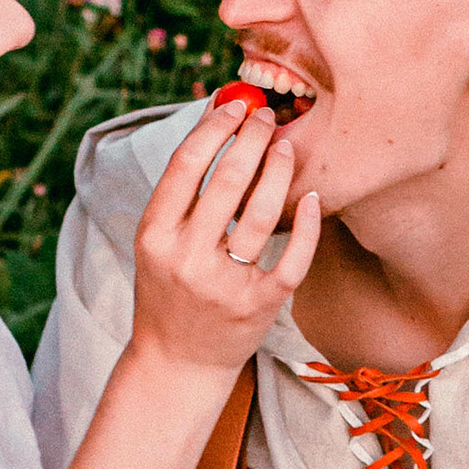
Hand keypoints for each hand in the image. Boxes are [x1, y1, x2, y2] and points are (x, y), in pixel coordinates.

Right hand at [128, 100, 320, 378]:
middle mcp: (186, 258)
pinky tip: (314, 199)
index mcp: (154, 235)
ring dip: (278, 170)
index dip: (215, 127)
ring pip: (262, 213)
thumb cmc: (170, 289)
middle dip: (252, 138)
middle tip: (268, 117)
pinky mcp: (257, 307)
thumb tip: (217, 122)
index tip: (236, 105)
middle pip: (227, 180)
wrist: (177, 362)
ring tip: (286, 148)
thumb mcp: (157, 243)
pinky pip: (292, 258)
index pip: (186, 164)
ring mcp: (223, 285)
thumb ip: (181, 193)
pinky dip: (309, 226)